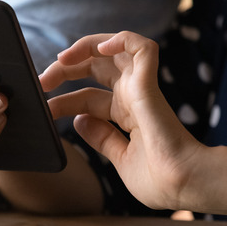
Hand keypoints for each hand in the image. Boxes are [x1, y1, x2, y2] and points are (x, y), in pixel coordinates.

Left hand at [39, 31, 202, 209]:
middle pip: (95, 67)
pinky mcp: (149, 85)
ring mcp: (142, 88)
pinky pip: (142, 48)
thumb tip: (79, 121)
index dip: (63, 100)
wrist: (183, 186)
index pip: (88, 97)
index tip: (43, 107)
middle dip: (65, 69)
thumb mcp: (120, 157)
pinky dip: (122, 39)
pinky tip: (100, 47)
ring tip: (61, 59)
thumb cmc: (160, 180)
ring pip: (116, 47)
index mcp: (127, 114)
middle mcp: (133, 96)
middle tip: (42, 80)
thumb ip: (102, 138)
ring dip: (85, 46)